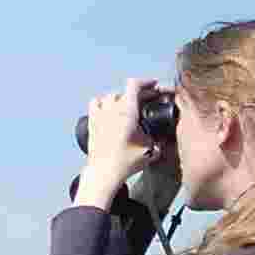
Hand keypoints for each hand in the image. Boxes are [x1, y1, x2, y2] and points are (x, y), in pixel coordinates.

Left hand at [77, 77, 158, 206]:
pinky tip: (108, 108)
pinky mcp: (92, 122)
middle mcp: (112, 108)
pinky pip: (96, 103)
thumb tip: (162, 139)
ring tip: (129, 104)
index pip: (135, 85)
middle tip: (148, 99)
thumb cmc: (126, 161)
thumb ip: (158, 141)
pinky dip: (103, 102)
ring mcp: (100, 114)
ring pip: (111, 96)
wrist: (104, 172)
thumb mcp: (151, 150)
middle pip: (125, 91)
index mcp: (127, 110)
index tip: (154, 85)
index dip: (146, 82)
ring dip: (122, 97)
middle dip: (139, 93)